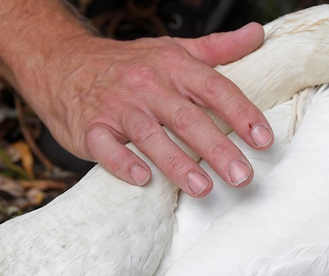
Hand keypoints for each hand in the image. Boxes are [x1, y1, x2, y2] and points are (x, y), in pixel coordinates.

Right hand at [24, 23, 273, 196]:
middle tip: (242, 175)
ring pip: (150, 136)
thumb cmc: (129, 63)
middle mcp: (148, 86)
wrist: (63, 62)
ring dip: (178, 163)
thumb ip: (218, 48)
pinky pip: (106, 147)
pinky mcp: (91, 128)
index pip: (215, 88)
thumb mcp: (175, 50)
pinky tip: (143, 179)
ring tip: (203, 188)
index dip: (242, 113)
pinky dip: (123, 162)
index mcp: (174, 67)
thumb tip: (257, 34)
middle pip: (188, 118)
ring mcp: (118, 107)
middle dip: (217, 149)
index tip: (264, 139)